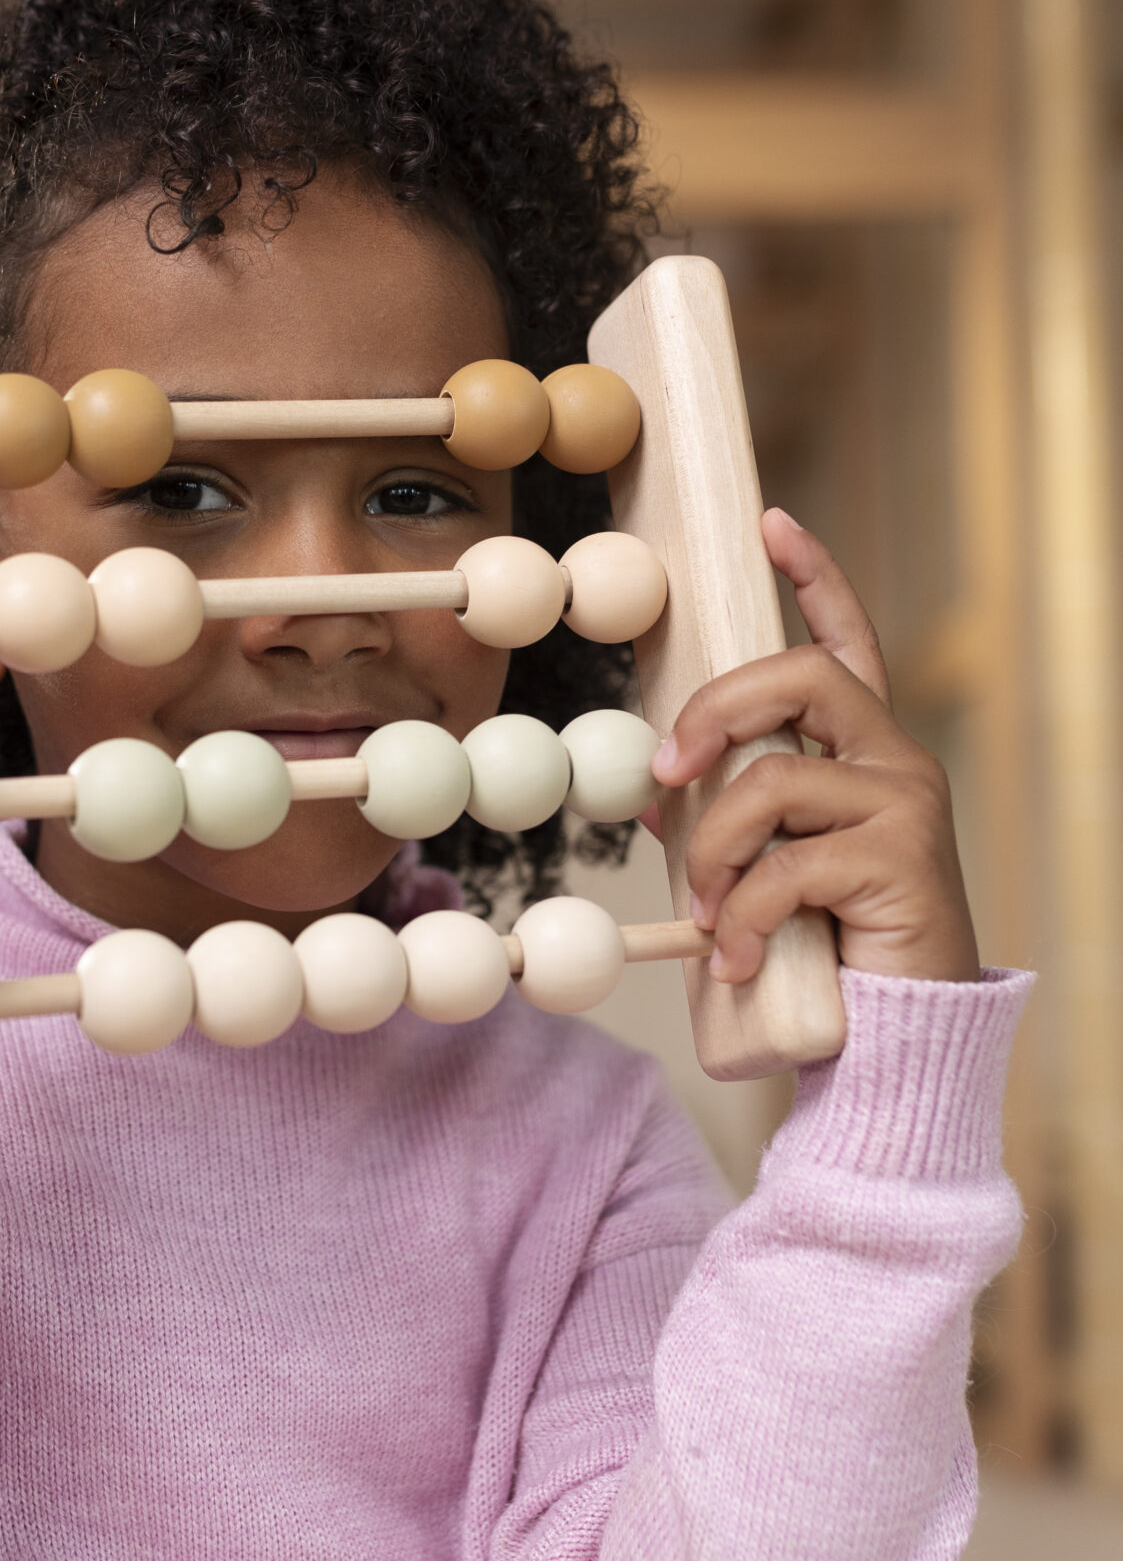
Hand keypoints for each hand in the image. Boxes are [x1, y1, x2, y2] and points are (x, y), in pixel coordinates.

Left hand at [645, 511, 979, 986]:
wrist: (898, 1037)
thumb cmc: (829, 947)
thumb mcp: (768, 868)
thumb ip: (731, 819)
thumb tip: (655, 795)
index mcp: (866, 752)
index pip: (848, 644)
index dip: (815, 579)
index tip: (772, 523)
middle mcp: (897, 762)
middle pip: (801, 677)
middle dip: (714, 713)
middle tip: (667, 773)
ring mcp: (905, 807)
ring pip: (772, 783)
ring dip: (713, 853)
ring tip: (709, 916)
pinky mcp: (900, 862)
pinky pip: (784, 868)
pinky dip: (742, 918)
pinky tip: (739, 958)